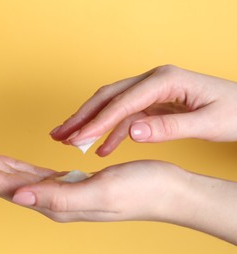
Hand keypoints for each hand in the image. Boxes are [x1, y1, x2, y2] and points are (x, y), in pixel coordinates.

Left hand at [0, 133, 184, 221]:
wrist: (166, 191)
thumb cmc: (140, 191)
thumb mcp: (101, 193)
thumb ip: (58, 198)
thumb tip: (17, 199)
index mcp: (52, 202)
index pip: (0, 183)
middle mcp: (47, 199)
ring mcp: (55, 191)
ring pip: (8, 174)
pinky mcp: (64, 182)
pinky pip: (26, 171)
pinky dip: (6, 162)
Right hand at [50, 65, 236, 155]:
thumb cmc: (234, 112)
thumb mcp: (208, 123)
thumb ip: (169, 127)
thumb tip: (133, 133)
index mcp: (165, 80)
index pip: (123, 102)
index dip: (98, 121)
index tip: (76, 137)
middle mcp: (153, 80)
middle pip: (108, 97)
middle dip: (82, 116)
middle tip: (58, 133)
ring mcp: (151, 91)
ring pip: (111, 106)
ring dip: (89, 123)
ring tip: (68, 139)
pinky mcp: (152, 103)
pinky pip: (125, 117)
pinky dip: (111, 132)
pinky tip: (101, 149)